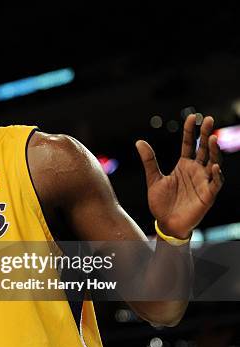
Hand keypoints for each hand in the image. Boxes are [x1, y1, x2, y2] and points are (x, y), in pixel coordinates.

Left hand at [136, 114, 223, 238]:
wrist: (166, 223)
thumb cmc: (161, 202)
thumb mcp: (153, 179)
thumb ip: (149, 161)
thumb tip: (139, 141)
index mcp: (184, 165)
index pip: (189, 143)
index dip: (191, 130)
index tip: (193, 115)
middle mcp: (196, 170)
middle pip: (204, 149)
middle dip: (206, 134)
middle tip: (208, 119)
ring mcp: (204, 181)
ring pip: (213, 162)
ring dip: (214, 151)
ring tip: (212, 138)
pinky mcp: (208, 194)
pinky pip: (215, 182)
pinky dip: (216, 174)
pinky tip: (214, 165)